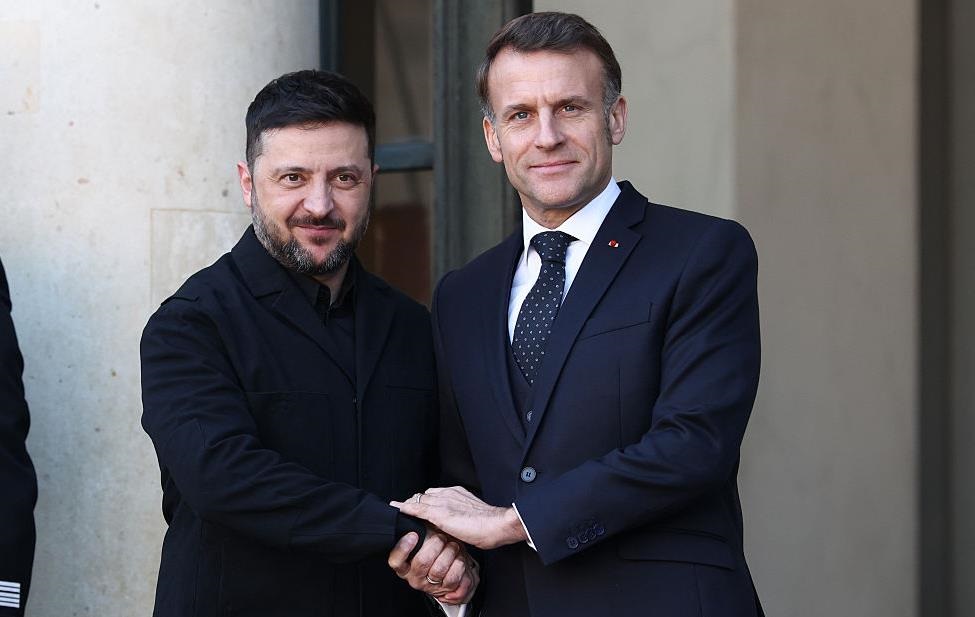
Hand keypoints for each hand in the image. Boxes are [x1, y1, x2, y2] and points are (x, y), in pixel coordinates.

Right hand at [387, 526, 478, 604]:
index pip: (396, 560)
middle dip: (435, 545)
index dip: (403, 548)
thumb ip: (416, 530)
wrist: (455, 564)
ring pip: (439, 569)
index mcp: (404, 565)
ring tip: (453, 544)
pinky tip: (459, 556)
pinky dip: (459, 562)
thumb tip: (409, 509)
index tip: (413, 534)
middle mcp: (414, 577)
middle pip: (422, 562)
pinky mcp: (445, 589)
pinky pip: (453, 577)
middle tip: (441, 536)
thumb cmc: (438, 549)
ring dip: (450, 552)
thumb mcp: (425, 539)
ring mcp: (429, 585)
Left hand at [391, 486, 527, 549]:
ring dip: (408, 505)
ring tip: (398, 510)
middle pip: (424, 495)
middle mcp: (449, 493)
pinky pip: (417, 508)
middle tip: (405, 511)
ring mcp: (443, 502)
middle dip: (415, 502)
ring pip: (419, 500)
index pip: (435, 494)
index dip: (426, 501)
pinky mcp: (440, 513)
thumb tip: (453, 526)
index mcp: (457, 493)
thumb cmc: (491, 525)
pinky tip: (397, 510)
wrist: (498, 525)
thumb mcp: (472, 518)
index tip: (419, 508)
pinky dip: (406, 508)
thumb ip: (460, 517)